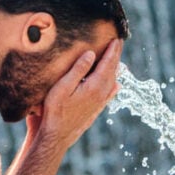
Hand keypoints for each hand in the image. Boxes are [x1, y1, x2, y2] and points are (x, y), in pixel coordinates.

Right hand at [35, 37, 122, 151]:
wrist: (57, 136)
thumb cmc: (55, 111)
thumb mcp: (62, 87)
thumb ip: (78, 69)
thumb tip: (91, 53)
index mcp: (95, 86)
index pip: (108, 63)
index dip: (112, 50)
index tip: (116, 38)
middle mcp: (101, 94)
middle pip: (113, 71)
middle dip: (116, 56)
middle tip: (119, 43)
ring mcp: (100, 103)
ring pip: (112, 82)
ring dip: (115, 68)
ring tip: (116, 58)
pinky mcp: (96, 110)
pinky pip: (109, 94)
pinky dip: (114, 85)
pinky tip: (116, 85)